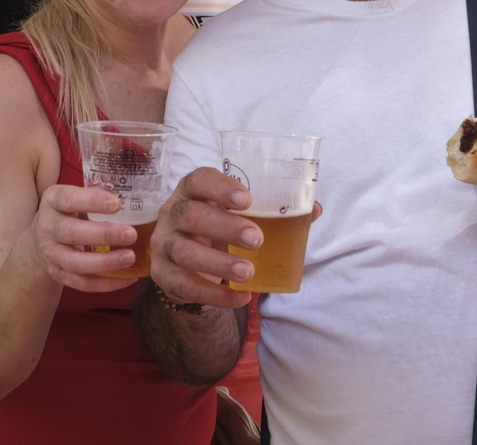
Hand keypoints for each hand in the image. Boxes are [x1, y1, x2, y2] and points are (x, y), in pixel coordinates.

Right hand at [24, 184, 141, 293]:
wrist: (39, 242)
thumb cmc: (67, 213)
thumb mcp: (73, 197)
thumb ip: (95, 194)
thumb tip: (130, 193)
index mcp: (52, 201)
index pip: (69, 199)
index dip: (92, 201)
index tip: (117, 204)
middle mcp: (47, 227)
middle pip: (72, 233)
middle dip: (104, 235)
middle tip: (131, 234)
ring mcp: (51, 253)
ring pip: (75, 262)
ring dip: (105, 262)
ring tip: (130, 257)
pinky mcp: (58, 274)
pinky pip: (81, 283)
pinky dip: (105, 283)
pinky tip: (127, 278)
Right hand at [150, 168, 321, 308]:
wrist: (189, 264)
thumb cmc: (220, 230)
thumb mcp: (240, 217)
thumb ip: (274, 212)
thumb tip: (314, 209)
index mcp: (192, 191)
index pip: (198, 180)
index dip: (220, 187)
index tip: (247, 199)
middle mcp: (172, 213)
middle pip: (189, 215)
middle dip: (224, 227)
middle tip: (256, 239)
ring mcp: (163, 244)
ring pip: (184, 252)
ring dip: (218, 264)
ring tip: (248, 272)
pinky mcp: (162, 274)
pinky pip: (185, 286)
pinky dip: (215, 295)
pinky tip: (241, 297)